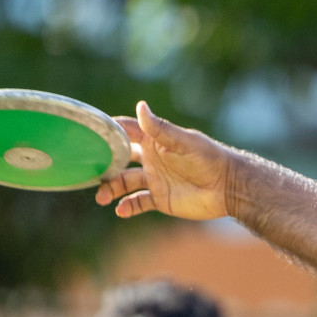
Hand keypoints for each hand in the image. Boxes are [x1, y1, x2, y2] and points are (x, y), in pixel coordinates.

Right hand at [96, 101, 236, 219]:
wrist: (228, 187)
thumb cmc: (209, 159)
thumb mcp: (184, 142)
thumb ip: (161, 129)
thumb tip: (140, 106)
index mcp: (155, 141)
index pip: (126, 132)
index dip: (108, 131)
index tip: (88, 133)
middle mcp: (151, 159)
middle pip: (120, 159)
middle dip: (104, 164)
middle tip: (90, 171)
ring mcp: (155, 179)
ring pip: (125, 182)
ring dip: (112, 189)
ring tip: (102, 197)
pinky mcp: (160, 198)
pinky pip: (138, 202)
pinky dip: (128, 206)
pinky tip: (120, 210)